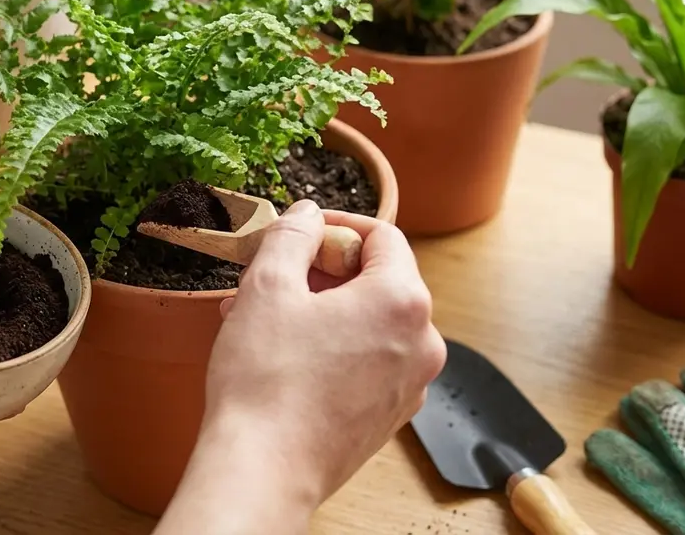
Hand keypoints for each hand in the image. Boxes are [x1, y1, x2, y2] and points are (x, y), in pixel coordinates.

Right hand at [156, 200, 445, 533]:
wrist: (263, 470)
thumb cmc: (266, 382)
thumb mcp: (267, 286)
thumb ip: (292, 235)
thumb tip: (308, 214)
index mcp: (402, 301)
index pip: (382, 236)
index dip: (336, 225)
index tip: (300, 232)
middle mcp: (421, 343)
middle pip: (379, 280)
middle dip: (323, 271)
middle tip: (274, 276)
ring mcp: (410, 385)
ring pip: (369, 323)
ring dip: (322, 310)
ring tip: (265, 317)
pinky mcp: (389, 416)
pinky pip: (367, 362)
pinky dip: (332, 347)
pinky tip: (283, 355)